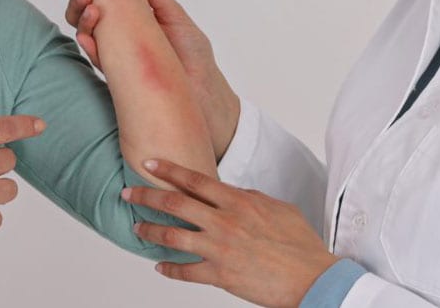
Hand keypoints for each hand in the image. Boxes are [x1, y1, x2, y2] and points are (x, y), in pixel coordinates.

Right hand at [57, 0, 240, 158]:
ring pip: (89, 35)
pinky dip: (90, 46)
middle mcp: (121, 37)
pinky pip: (98, 59)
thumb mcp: (175, 17)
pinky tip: (86, 35)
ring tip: (89, 6)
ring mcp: (118, 57)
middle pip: (89, 15)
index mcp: (134, 19)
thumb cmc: (195, 57)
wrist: (203, 96)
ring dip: (82, 19)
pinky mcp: (118, 77)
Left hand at [122, 159, 337, 307]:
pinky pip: (186, 271)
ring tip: (136, 227)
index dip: (168, 170)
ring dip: (150, 230)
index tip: (149, 163)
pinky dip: (169, 269)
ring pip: (173, 236)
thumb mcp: (278, 208)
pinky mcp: (220, 275)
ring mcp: (219, 248)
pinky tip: (160, 266)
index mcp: (239, 201)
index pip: (195, 180)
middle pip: (175, 204)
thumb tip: (234, 193)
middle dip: (146, 196)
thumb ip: (251, 198)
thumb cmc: (300, 244)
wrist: (311, 277)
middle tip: (127, 193)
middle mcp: (224, 222)